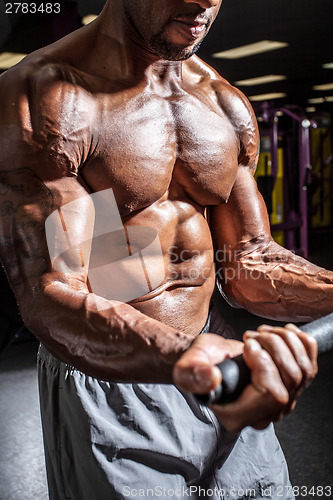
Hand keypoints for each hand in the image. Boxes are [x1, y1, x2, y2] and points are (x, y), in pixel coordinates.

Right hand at [173, 324, 317, 432]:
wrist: (207, 359)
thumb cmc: (197, 364)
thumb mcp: (187, 367)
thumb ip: (193, 374)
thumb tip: (212, 378)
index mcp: (239, 416)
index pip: (273, 395)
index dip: (265, 365)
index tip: (247, 348)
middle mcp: (263, 414)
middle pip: (292, 380)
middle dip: (274, 347)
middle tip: (251, 337)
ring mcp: (280, 403)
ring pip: (303, 370)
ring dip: (284, 341)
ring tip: (261, 334)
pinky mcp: (290, 386)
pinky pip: (311, 364)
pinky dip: (300, 342)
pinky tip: (282, 334)